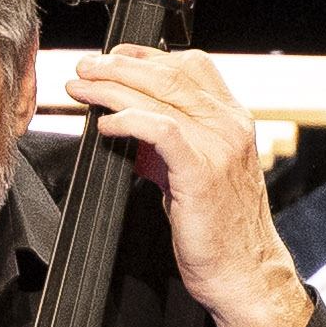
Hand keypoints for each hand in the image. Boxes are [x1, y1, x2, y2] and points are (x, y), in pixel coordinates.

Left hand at [62, 43, 303, 326]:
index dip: (148, 55)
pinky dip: (129, 120)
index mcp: (232, 119)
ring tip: (82, 88)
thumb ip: (168, 144)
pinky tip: (106, 124)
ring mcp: (219, 145)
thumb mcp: (194, 172)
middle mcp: (229, 124)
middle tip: (84, 67)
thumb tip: (129, 126)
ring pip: (160, 97)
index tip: (114, 55)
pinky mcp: (201, 171)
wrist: (243, 272)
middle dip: (119, 66)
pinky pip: (161, 130)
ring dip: (113, 88)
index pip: (191, 65)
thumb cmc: (218, 229)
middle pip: (169, 75)